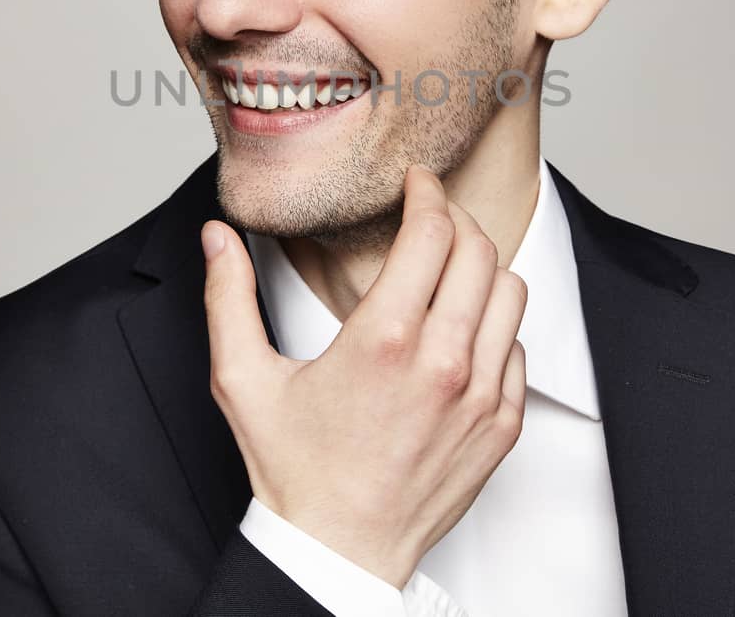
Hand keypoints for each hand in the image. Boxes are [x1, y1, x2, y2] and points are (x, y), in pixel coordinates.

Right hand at [200, 163, 527, 588]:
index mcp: (383, 340)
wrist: (340, 551)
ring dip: (482, 270)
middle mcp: (443, 362)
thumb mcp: (243, 380)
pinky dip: (495, 329)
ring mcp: (481, 396)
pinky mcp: (502, 426)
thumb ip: (228, 298)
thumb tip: (216, 235)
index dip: (427, 193)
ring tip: (450, 270)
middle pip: (480, 251)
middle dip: (456, 219)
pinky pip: (518, 350)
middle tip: (432, 216)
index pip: (432, 232)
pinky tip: (460, 333)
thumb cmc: (293, 470)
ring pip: (511, 294)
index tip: (417, 183)